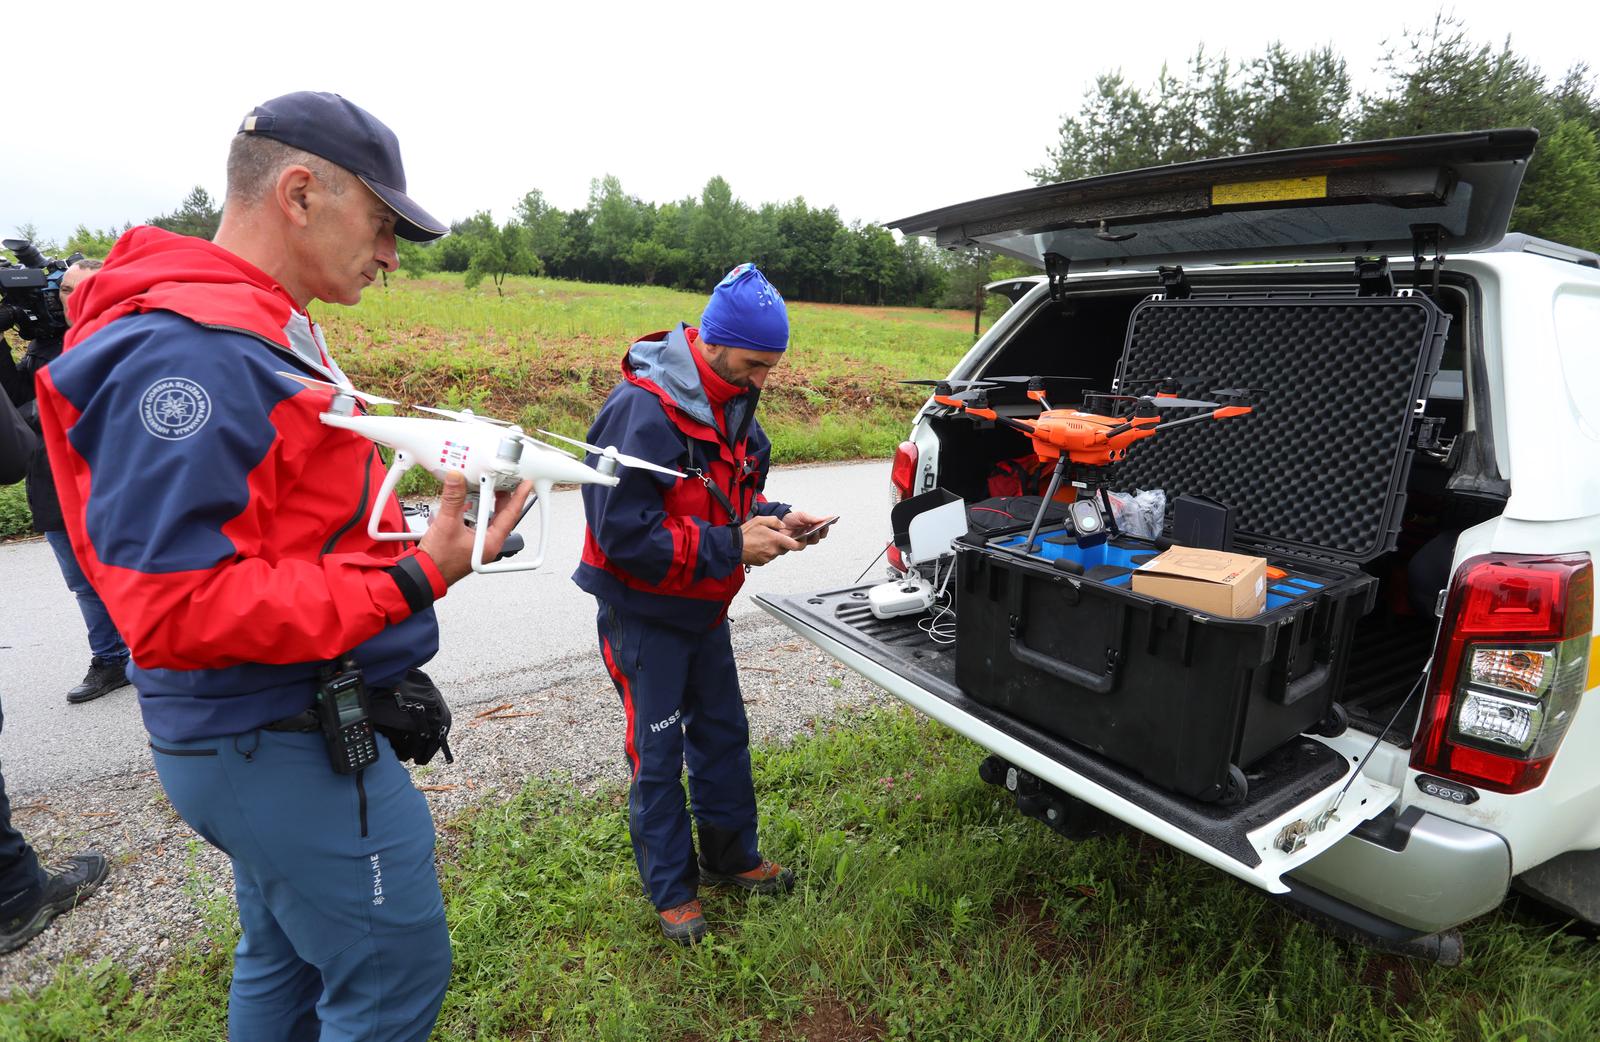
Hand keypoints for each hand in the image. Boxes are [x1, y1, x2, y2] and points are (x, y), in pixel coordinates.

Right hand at [417, 472, 534, 584]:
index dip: (518, 498)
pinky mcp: (467, 541)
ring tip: (480, 488)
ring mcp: (478, 543)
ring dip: (482, 503)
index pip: (510, 516)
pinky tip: (463, 503)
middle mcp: (487, 544)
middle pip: (500, 515)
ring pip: (485, 517)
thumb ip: (453, 499)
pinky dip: (470, 511)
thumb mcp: (447, 524)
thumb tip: (457, 480)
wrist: (424, 574)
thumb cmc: (439, 561)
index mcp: (490, 542)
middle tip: (501, 480)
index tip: (524, 485)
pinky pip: (474, 522)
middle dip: (500, 496)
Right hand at [741, 515, 801, 565]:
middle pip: (786, 548)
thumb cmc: (745, 533)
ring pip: (777, 552)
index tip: (803, 540)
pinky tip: (759, 546)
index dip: (802, 543)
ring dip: (774, 547)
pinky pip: (769, 556)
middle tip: (774, 536)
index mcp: (776, 540)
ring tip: (763, 540)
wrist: (732, 546)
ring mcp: (768, 558)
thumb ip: (775, 521)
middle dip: (783, 542)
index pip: (796, 545)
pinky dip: (767, 552)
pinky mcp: (762, 562)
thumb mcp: (760, 520)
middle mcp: (774, 550)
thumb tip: (783, 525)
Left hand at [781, 509, 832, 545]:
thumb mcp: (802, 516)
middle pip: (821, 536)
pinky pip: (802, 545)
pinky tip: (805, 534)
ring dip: (815, 535)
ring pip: (813, 541)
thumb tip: (825, 519)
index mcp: (813, 527)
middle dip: (823, 530)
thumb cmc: (791, 519)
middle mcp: (810, 535)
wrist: (778, 522)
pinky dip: (804, 540)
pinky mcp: (796, 545)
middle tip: (824, 526)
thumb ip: (813, 519)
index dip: (830, 524)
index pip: (824, 528)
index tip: (835, 519)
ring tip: (814, 530)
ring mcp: (803, 540)